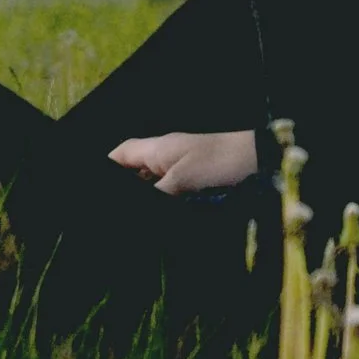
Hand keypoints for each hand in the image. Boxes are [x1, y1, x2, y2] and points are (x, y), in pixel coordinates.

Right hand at [108, 130, 258, 194]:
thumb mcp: (182, 180)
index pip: (122, 153)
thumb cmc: (221, 162)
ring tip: (143, 209)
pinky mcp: (196, 179)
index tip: (97, 182)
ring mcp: (182, 166)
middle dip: (126, 184)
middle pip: (135, 169)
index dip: (107, 165)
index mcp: (158, 149)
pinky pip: (170, 189)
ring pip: (153, 181)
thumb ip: (156, 193)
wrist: (261, 160)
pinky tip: (168, 208)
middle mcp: (167, 155)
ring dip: (146, 192)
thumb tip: (136, 205)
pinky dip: (164, 198)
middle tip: (115, 208)